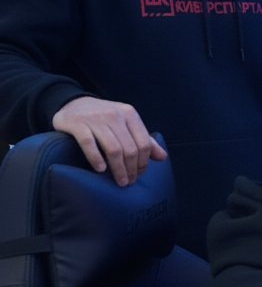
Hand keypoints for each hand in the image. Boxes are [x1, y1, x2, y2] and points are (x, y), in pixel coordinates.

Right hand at [52, 96, 166, 185]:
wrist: (73, 104)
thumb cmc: (104, 118)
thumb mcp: (126, 123)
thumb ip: (144, 140)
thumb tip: (163, 157)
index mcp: (129, 114)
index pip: (143, 143)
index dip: (143, 163)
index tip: (139, 175)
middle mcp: (115, 115)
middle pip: (129, 149)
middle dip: (132, 169)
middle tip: (128, 182)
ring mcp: (95, 119)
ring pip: (113, 149)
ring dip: (118, 169)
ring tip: (119, 181)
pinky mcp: (77, 124)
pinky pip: (89, 144)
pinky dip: (96, 159)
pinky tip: (101, 170)